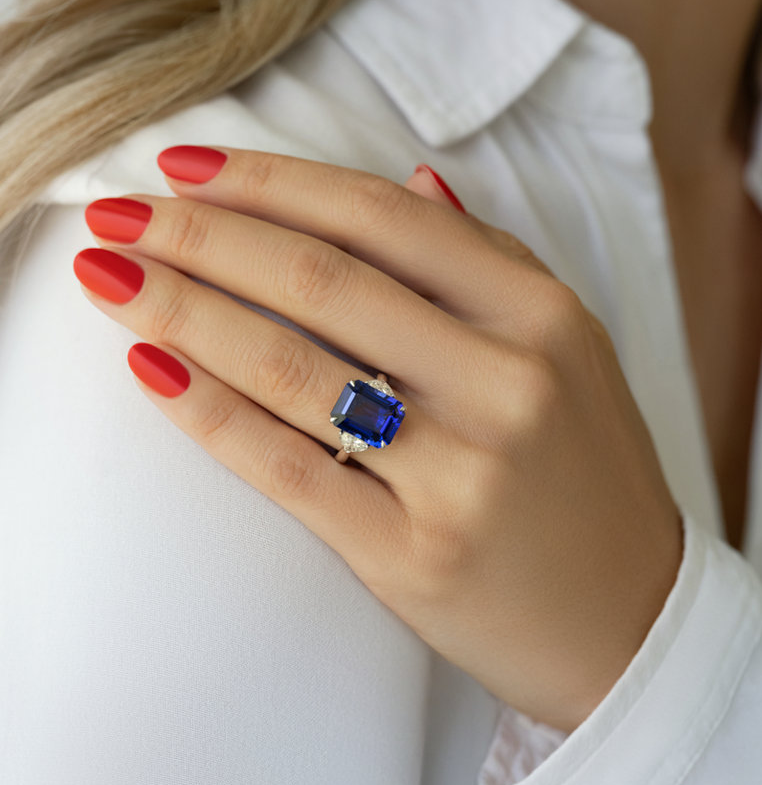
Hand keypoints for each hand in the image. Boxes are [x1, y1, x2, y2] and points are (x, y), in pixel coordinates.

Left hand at [73, 145, 682, 732]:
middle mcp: (507, 383)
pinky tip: (151, 368)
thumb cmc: (589, 472)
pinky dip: (208, 412)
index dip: (275, 182)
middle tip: (119, 213)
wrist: (629, 617)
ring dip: (183, 311)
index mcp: (544, 315)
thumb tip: (411, 182)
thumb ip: (490, 261)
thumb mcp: (569, 348)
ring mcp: (462, 473)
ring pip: (293, 368)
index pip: (386, 219)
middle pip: (324, 280)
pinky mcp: (414, 554)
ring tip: (110, 279)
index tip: (190, 167)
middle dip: (203, 235)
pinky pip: (289, 468)